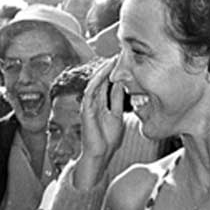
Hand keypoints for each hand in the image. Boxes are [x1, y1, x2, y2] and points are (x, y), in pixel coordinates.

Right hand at [73, 59, 126, 188]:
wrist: (100, 154)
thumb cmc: (107, 140)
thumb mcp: (117, 115)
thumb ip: (117, 100)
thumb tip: (122, 85)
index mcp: (101, 104)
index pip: (106, 83)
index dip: (114, 72)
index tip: (124, 61)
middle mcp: (93, 102)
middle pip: (100, 80)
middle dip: (108, 67)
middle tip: (118, 54)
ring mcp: (88, 105)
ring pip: (94, 83)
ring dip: (102, 71)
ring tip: (112, 60)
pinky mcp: (85, 110)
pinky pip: (90, 92)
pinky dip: (96, 81)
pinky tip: (104, 73)